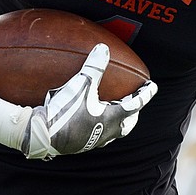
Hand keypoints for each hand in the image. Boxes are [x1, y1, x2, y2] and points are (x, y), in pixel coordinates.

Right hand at [0, 43, 156, 158]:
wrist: (42, 136)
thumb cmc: (64, 111)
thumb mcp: (80, 85)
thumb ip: (94, 67)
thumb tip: (103, 49)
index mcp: (112, 118)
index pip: (136, 104)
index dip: (145, 94)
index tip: (153, 86)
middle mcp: (107, 132)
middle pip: (128, 123)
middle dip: (133, 113)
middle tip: (134, 103)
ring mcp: (94, 141)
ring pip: (114, 132)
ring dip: (118, 122)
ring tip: (115, 112)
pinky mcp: (81, 145)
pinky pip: (98, 135)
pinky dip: (101, 127)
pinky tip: (91, 121)